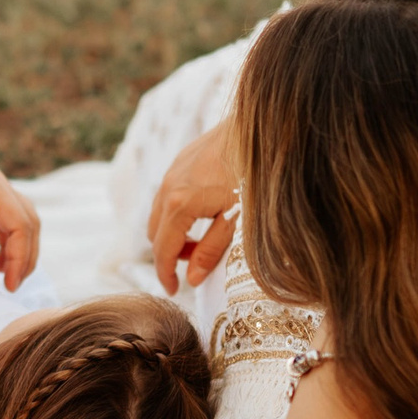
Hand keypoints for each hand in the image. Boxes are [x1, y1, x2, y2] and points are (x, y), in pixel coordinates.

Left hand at [0, 141, 41, 290]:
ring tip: (5, 275)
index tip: (9, 286)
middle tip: (12, 286)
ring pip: (18, 217)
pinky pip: (3, 214)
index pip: (20, 224)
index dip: (20, 258)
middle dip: (25, 255)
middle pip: (27, 220)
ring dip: (18, 246)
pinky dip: (6, 237)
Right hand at [147, 120, 236, 294]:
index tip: (173, 291)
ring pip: (160, 213)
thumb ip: (211, 251)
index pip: (162, 250)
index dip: (165, 275)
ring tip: (202, 240)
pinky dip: (177, 212)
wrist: (262, 128)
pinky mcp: (182, 160)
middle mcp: (168, 186)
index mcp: (180, 204)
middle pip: (155, 233)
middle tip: (195, 265)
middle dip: (170, 254)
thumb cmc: (253, 175)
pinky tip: (205, 212)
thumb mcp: (237, 221)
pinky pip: (168, 194)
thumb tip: (192, 279)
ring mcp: (173, 170)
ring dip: (174, 232)